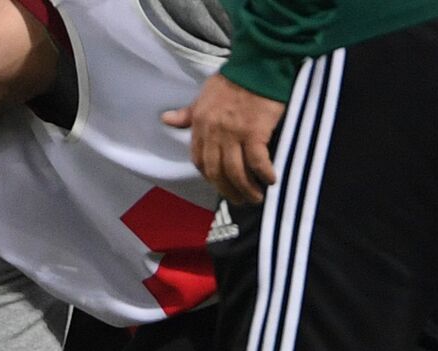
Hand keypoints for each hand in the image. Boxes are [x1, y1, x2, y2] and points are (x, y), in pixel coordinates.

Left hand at [164, 73, 283, 204]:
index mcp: (200, 125)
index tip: (221, 184)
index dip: (210, 177)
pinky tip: (271, 181)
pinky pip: (257, 161)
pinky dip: (264, 173)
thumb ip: (187, 114)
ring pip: (236, 171)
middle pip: (217, 172)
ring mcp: (234, 133)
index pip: (200, 161)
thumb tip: (165, 119)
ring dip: (246, 189)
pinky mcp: (255, 131)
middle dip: (228, 190)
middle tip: (240, 200)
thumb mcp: (204, 96)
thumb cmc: (233, 79)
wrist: (259, 62)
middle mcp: (214, 133)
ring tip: (256, 198)